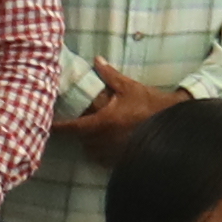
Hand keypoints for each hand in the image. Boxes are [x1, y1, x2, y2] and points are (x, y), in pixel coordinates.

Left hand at [58, 74, 182, 152]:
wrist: (173, 121)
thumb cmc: (150, 103)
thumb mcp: (129, 87)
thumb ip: (109, 75)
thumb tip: (96, 60)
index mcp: (104, 122)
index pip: (74, 127)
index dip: (59, 127)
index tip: (49, 126)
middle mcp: (106, 140)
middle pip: (82, 141)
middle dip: (79, 133)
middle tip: (78, 123)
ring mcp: (115, 153)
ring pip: (92, 152)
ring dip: (90, 144)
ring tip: (94, 133)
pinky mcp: (124, 159)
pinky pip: (105, 161)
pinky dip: (102, 153)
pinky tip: (108, 144)